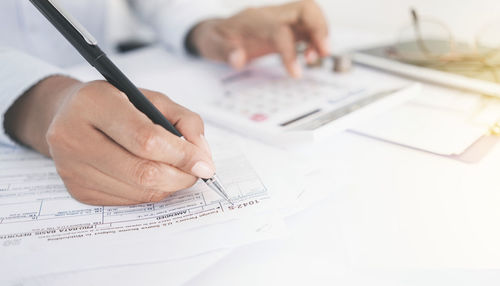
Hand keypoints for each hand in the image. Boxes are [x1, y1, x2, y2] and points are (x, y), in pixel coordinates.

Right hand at [4, 76, 213, 204]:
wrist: (67, 115)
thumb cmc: (117, 104)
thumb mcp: (152, 99)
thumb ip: (184, 121)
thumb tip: (202, 156)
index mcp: (94, 103)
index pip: (146, 139)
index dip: (182, 155)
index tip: (205, 164)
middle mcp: (74, 137)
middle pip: (142, 172)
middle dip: (180, 176)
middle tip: (197, 171)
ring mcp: (72, 168)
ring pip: (138, 192)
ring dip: (168, 185)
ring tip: (175, 170)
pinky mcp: (77, 190)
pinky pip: (128, 201)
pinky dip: (149, 192)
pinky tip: (151, 175)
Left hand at [187, 0, 328, 77]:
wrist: (217, 30)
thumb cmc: (216, 37)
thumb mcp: (212, 44)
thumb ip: (225, 51)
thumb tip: (238, 60)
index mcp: (255, 20)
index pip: (280, 30)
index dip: (290, 51)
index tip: (295, 74)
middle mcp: (272, 15)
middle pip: (305, 8)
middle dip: (319, 29)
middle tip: (324, 53)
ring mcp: (282, 20)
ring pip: (311, 15)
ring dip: (322, 34)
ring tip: (317, 58)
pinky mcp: (287, 28)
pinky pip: (309, 27)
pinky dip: (316, 40)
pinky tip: (311, 57)